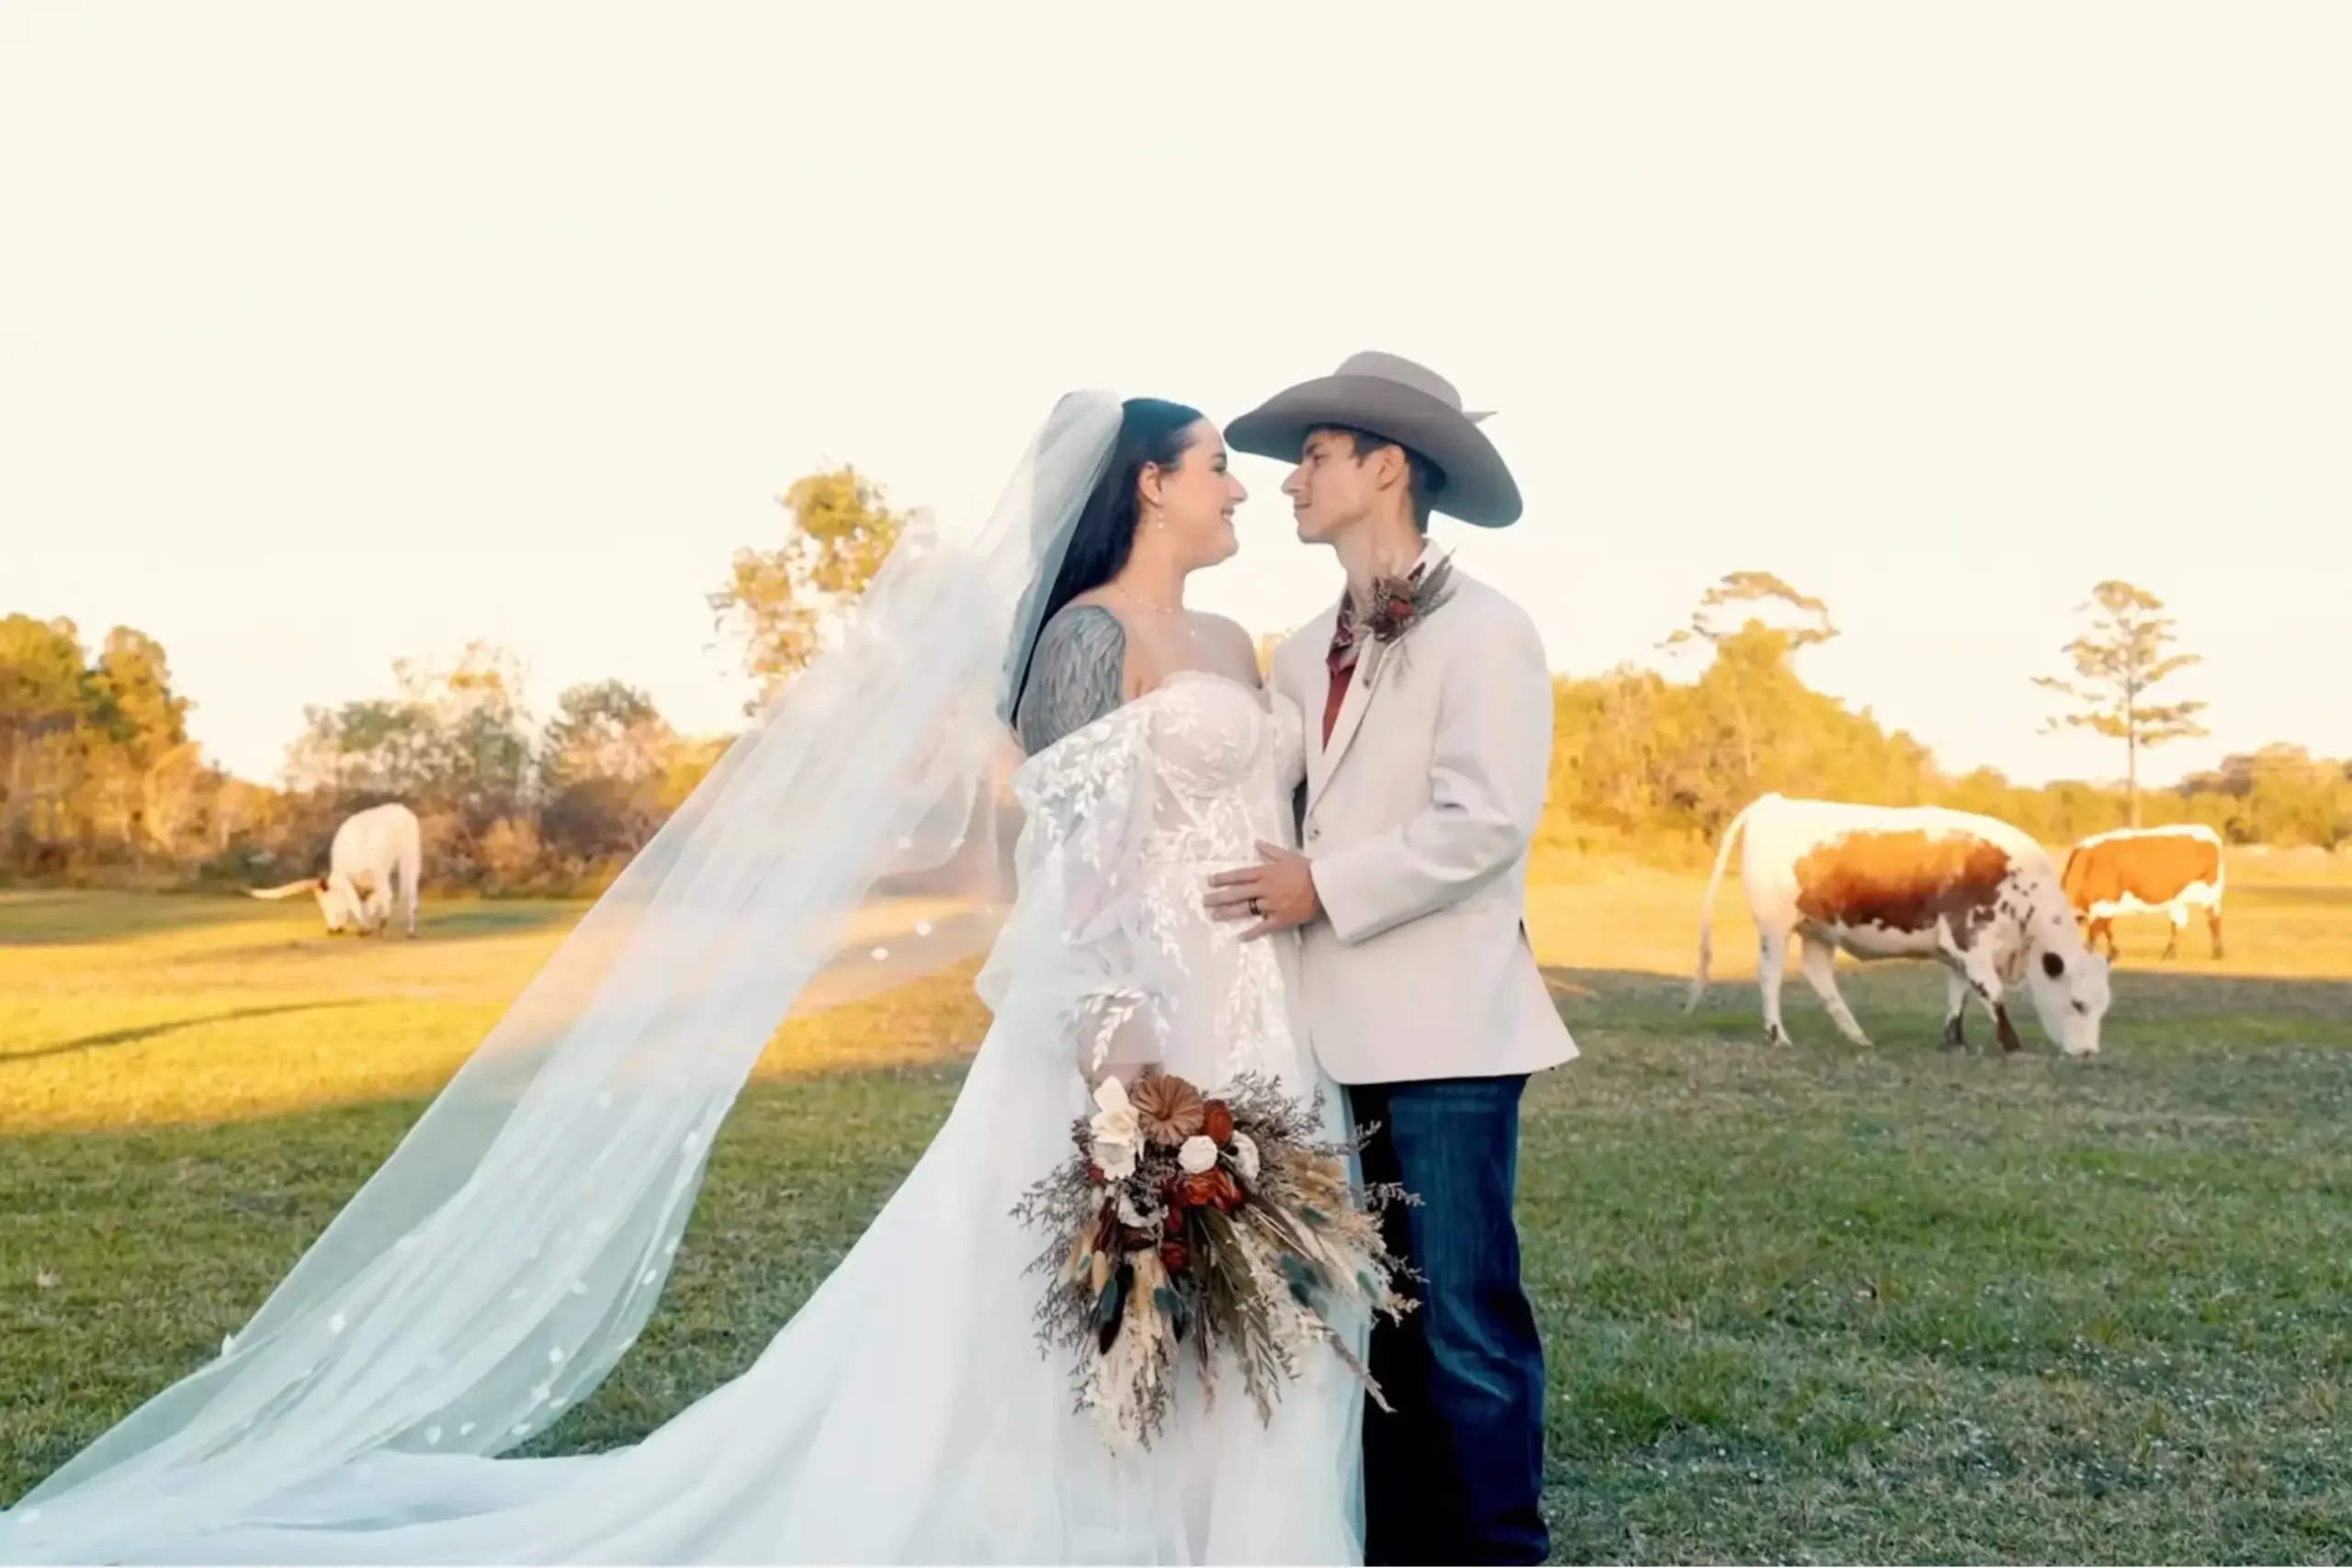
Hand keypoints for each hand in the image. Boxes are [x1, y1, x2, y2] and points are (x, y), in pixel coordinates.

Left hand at [1204, 841, 1321, 940]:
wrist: (1326, 887)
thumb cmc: (1308, 869)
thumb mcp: (1288, 855)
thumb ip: (1270, 851)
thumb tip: (1256, 842)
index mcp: (1266, 872)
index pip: (1239, 875)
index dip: (1223, 878)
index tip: (1209, 881)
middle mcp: (1264, 889)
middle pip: (1237, 893)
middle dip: (1219, 897)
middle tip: (1204, 901)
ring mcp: (1270, 906)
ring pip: (1245, 910)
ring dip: (1228, 913)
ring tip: (1214, 915)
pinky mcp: (1280, 919)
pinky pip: (1262, 927)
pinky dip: (1251, 933)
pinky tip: (1240, 937)